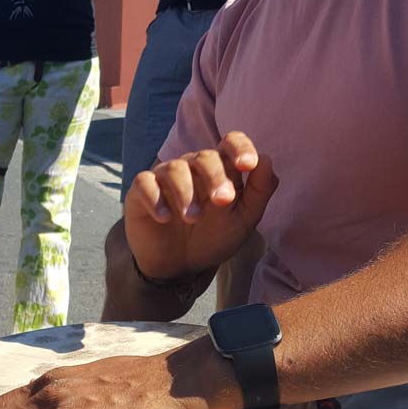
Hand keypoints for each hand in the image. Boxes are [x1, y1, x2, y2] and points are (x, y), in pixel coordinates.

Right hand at [125, 132, 276, 282]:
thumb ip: (259, 192)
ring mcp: (165, 177)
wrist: (179, 266)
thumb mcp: (243, 221)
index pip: (230, 143)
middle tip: (222, 201)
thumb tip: (267, 160)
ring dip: (186, 192)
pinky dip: (156, 199)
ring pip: (175, 168)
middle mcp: (192, 167)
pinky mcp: (141, 192)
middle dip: (216, 177)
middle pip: (204, 156)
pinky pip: (145, 183)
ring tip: (193, 218)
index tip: (248, 165)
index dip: (240, 148)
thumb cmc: (213, 237)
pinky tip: (165, 218)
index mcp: (221, 169)